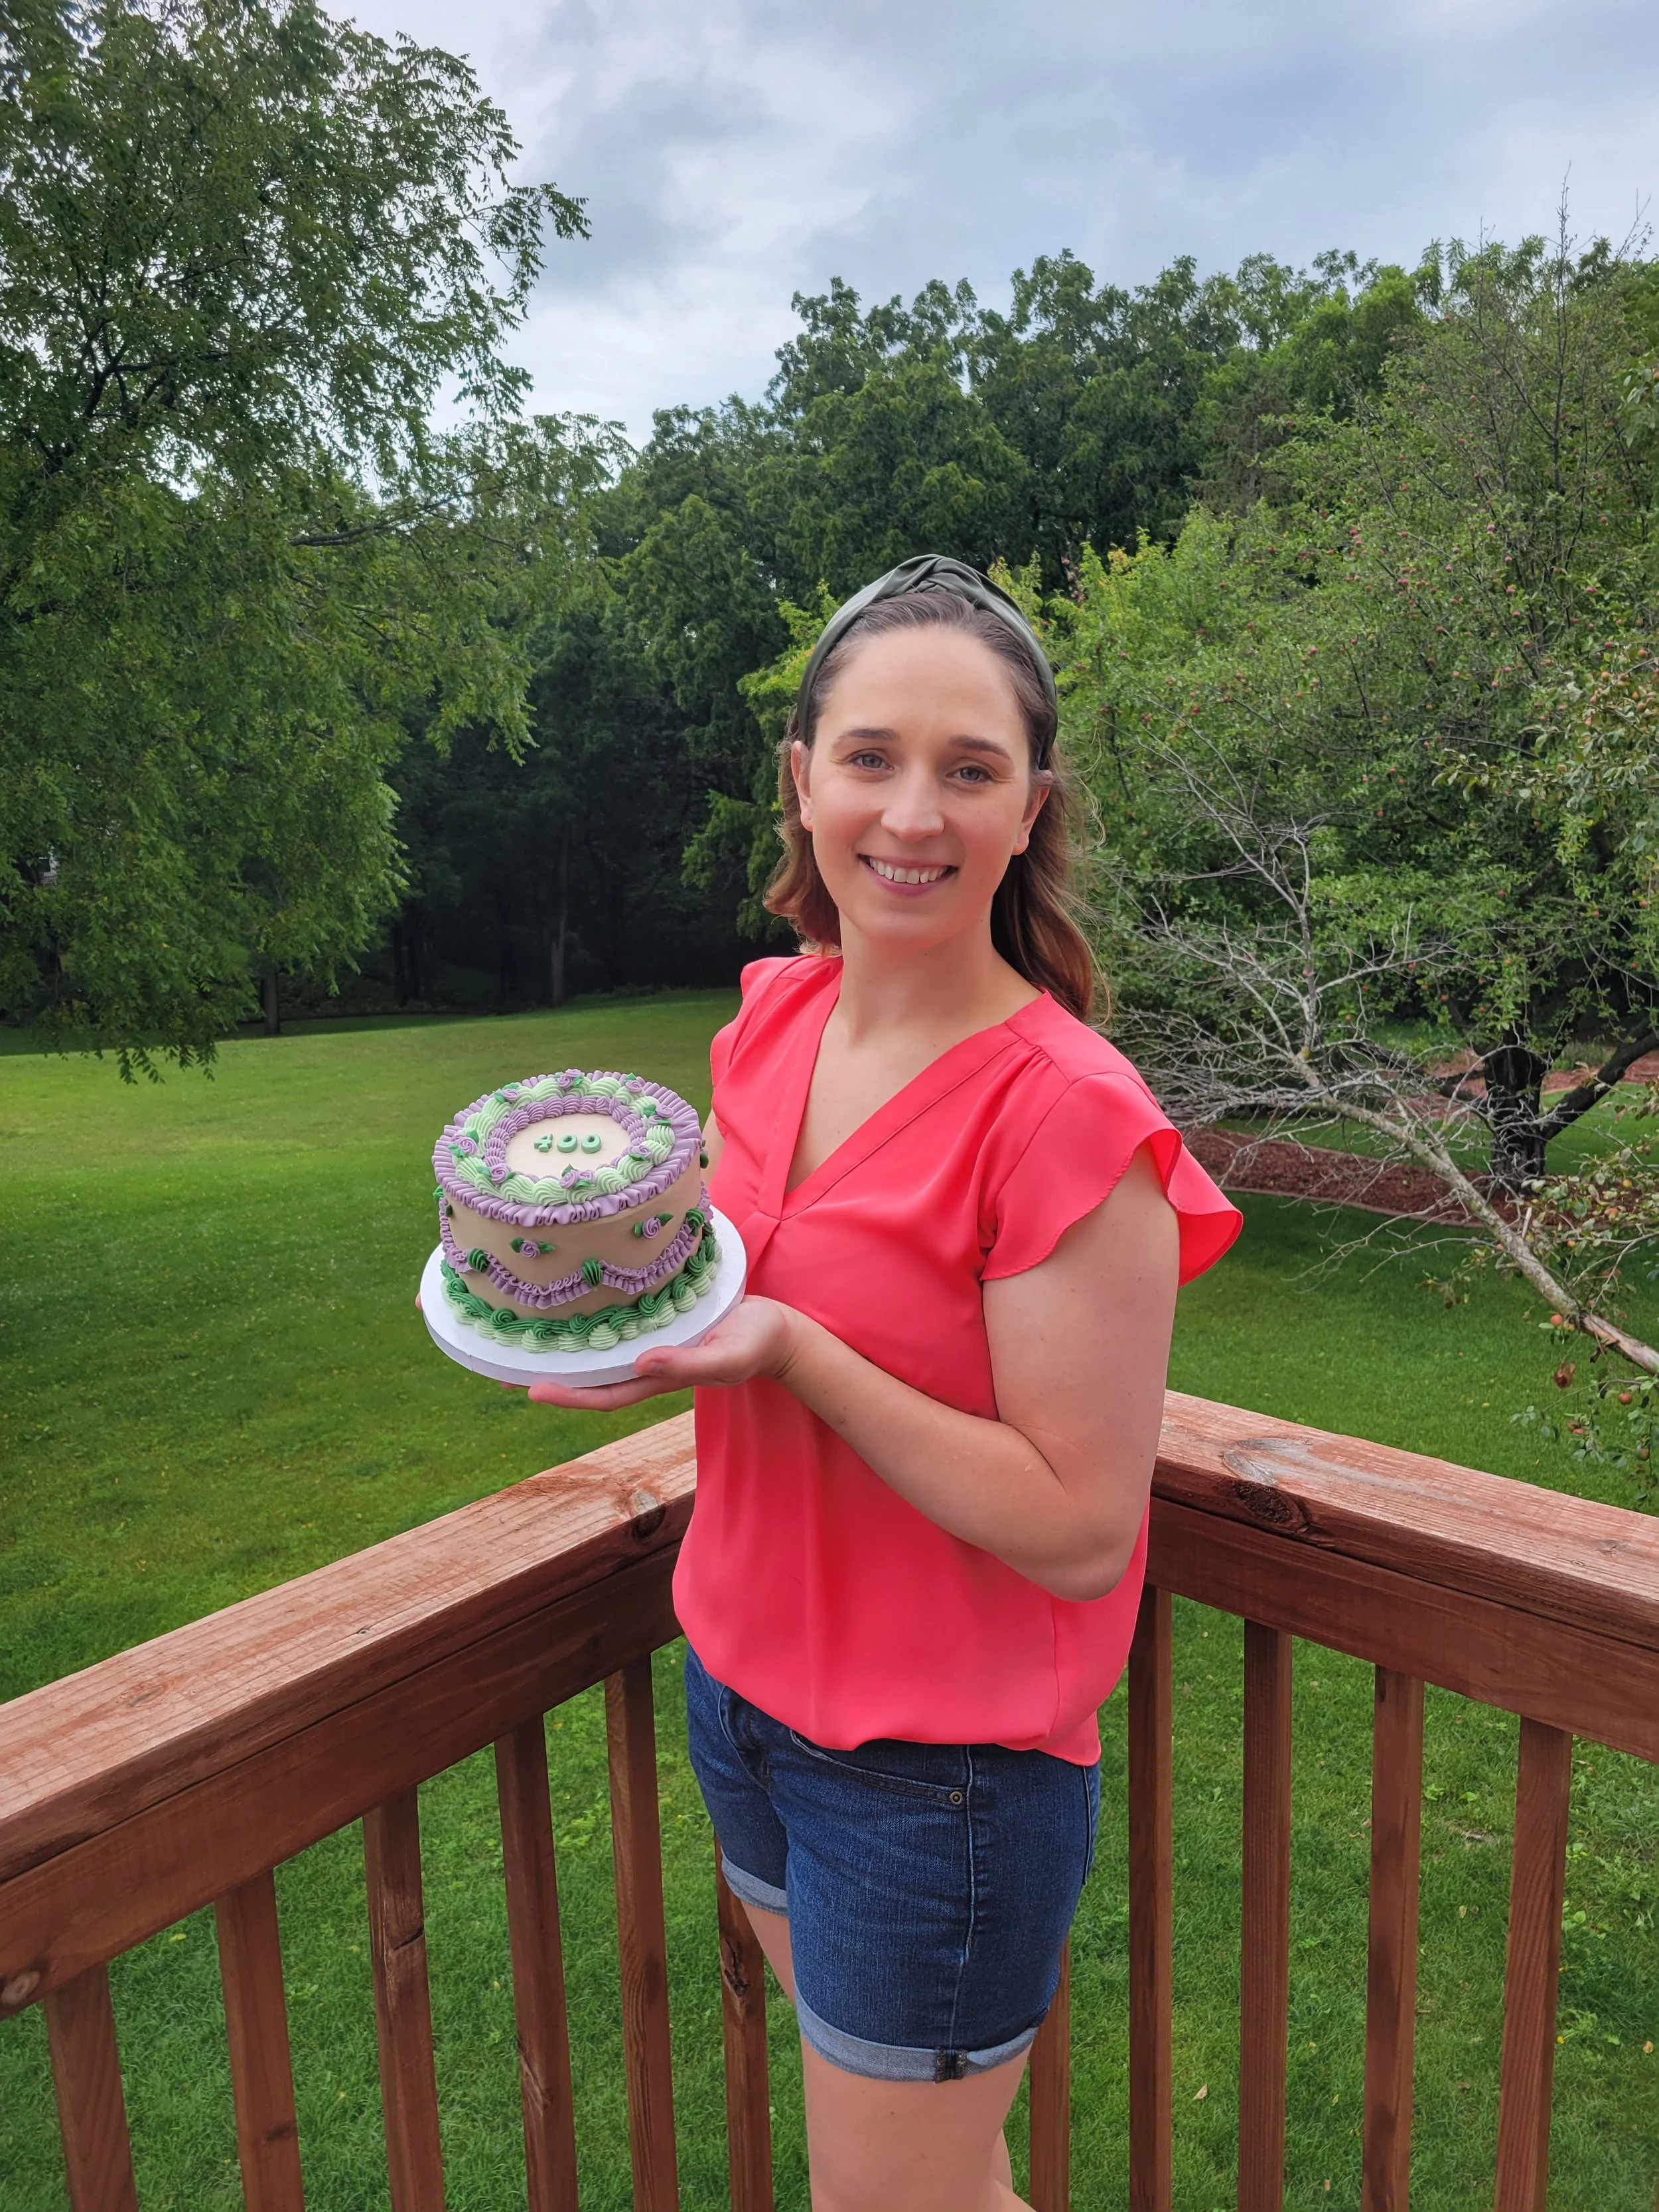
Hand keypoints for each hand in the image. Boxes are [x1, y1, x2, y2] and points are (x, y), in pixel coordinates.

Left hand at [523, 1296, 801, 1411]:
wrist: (777, 1330)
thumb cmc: (755, 1345)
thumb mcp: (726, 1358)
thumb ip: (687, 1366)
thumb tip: (642, 1364)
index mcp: (657, 1377)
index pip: (603, 1394)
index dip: (567, 1395)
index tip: (531, 1389)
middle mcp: (644, 1363)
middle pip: (586, 1375)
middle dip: (546, 1373)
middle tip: (497, 1362)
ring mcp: (648, 1343)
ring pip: (594, 1350)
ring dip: (558, 1347)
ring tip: (514, 1334)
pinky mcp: (656, 1321)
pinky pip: (612, 1325)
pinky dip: (586, 1322)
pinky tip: (566, 1306)